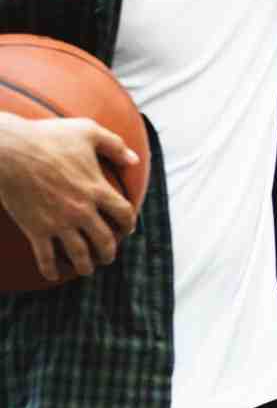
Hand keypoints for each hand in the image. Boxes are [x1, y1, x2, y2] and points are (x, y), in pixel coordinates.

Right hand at [0, 114, 139, 280]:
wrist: (10, 150)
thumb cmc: (48, 137)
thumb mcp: (89, 132)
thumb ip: (115, 145)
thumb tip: (134, 160)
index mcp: (97, 188)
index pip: (124, 213)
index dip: (129, 223)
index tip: (128, 229)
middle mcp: (82, 210)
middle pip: (104, 239)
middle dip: (109, 251)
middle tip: (108, 257)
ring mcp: (58, 222)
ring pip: (79, 253)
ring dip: (85, 265)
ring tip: (86, 270)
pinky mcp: (35, 229)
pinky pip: (45, 257)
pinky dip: (50, 270)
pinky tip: (54, 276)